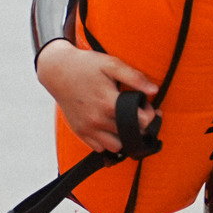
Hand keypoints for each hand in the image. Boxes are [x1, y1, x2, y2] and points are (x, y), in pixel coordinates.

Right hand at [36, 40, 157, 151]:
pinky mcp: (80, 132)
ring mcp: (88, 128)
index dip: (149, 114)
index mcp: (108, 103)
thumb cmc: (86, 66)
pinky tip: (109, 127)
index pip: (142, 122)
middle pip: (131, 135)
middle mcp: (98, 119)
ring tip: (123, 122)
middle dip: (139, 125)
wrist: (57, 71)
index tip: (146, 106)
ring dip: (123, 137)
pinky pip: (99, 147)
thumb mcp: (112, 64)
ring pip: (116, 146)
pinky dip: (107, 141)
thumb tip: (154, 90)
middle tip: (137, 113)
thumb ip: (134, 77)